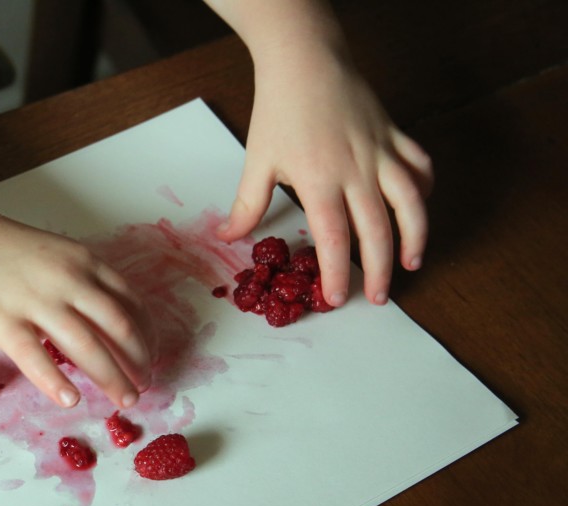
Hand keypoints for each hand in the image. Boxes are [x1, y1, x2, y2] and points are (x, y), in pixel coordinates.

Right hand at [0, 207, 153, 408]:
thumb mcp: (51, 254)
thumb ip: (78, 282)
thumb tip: (101, 321)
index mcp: (82, 261)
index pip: (130, 302)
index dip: (147, 333)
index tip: (151, 355)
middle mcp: (67, 280)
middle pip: (118, 327)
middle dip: (138, 361)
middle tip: (145, 385)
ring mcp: (36, 301)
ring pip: (87, 347)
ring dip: (112, 378)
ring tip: (125, 400)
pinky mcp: (3, 322)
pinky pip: (36, 358)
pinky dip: (57, 383)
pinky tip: (71, 401)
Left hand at [219, 48, 433, 305]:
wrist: (306, 60)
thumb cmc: (279, 110)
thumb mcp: (257, 160)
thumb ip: (247, 205)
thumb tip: (227, 238)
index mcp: (319, 180)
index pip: (334, 238)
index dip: (336, 273)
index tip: (335, 298)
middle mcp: (356, 170)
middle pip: (377, 231)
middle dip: (379, 270)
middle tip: (377, 298)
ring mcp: (380, 151)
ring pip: (411, 202)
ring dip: (416, 237)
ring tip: (412, 264)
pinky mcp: (394, 134)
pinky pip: (420, 165)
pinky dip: (424, 189)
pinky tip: (419, 209)